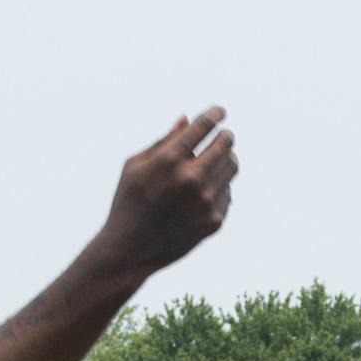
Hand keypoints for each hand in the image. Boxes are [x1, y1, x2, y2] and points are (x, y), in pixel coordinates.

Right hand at [93, 108, 237, 278]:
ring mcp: (205, 202)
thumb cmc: (128, 202)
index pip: (203, 126)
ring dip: (226, 159)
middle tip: (223, 135)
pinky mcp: (214, 221)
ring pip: (232, 167)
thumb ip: (163, 141)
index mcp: (169, 160)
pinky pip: (227, 193)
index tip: (220, 111)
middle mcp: (191, 179)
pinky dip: (219, 187)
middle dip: (225, 136)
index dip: (215, 114)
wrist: (131, 249)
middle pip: (225, 144)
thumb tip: (187, 120)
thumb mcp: (135, 166)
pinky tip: (203, 192)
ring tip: (215, 161)